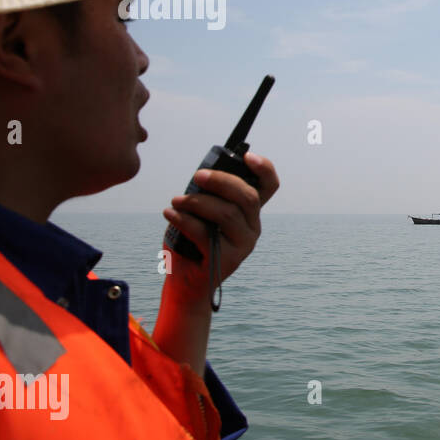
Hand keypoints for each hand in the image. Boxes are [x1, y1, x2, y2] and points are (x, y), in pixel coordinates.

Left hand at [162, 152, 279, 303]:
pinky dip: (185, 220)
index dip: (264, 169)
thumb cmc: (191, 243)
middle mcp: (252, 227)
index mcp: (249, 212)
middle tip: (197, 176)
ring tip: (175, 201)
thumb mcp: (202, 213)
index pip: (269, 187)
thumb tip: (201, 176)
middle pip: (248, 197)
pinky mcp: (228, 259)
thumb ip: (208, 196)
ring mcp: (244, 244)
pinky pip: (206, 233)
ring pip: (227, 214)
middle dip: (221, 181)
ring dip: (197, 202)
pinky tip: (170, 214)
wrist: (185, 282)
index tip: (247, 157)